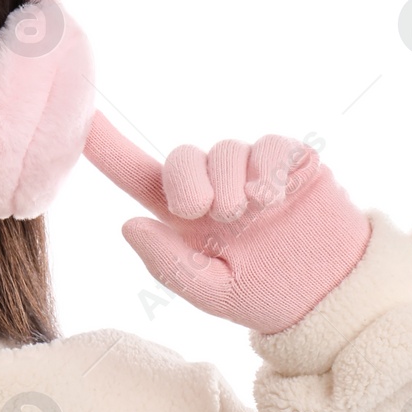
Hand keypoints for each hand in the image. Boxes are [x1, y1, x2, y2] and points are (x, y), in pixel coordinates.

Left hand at [84, 111, 370, 334]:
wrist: (332, 295)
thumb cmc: (266, 295)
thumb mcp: (213, 293)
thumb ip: (169, 264)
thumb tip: (129, 223)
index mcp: (184, 217)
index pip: (135, 174)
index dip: (105, 145)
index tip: (79, 115)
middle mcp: (214, 186)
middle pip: (181, 157)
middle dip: (187, 183)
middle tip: (209, 214)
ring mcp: (252, 170)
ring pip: (222, 150)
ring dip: (230, 184)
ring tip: (252, 216)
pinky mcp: (291, 161)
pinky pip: (267, 145)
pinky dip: (265, 169)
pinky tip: (274, 198)